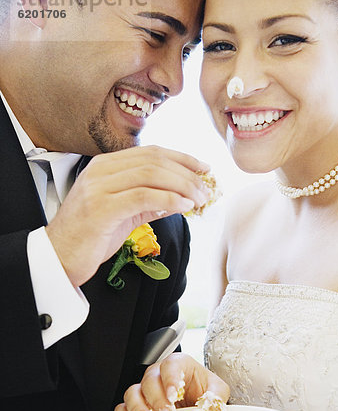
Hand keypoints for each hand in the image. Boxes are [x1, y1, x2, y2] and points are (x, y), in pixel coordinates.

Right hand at [46, 146, 209, 286]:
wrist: (59, 258)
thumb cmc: (90, 237)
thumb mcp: (125, 214)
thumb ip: (150, 202)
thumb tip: (181, 197)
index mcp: (106, 166)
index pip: (151, 152)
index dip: (181, 158)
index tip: (204, 168)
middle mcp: (101, 170)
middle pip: (154, 160)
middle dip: (187, 173)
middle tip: (206, 189)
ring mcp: (99, 187)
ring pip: (151, 174)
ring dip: (182, 186)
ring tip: (199, 200)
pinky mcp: (101, 208)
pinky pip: (142, 196)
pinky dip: (168, 199)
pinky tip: (184, 207)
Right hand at [114, 353, 229, 410]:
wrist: (198, 401)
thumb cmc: (204, 390)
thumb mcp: (217, 389)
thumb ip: (216, 395)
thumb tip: (212, 405)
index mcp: (179, 365)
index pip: (170, 365)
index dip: (170, 379)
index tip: (174, 394)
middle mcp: (159, 374)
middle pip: (150, 379)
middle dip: (157, 399)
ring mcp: (146, 390)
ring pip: (132, 392)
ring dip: (138, 408)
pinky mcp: (138, 405)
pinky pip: (123, 408)